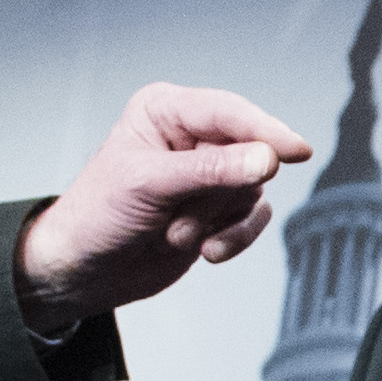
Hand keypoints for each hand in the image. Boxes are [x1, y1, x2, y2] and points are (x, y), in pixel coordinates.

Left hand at [16, 84, 319, 328]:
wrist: (86, 271)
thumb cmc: (98, 215)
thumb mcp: (150, 185)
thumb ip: (211, 170)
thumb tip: (267, 159)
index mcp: (166, 109)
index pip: (229, 113)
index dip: (265, 130)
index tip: (296, 151)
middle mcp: (192, 135)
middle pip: (247, 154)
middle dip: (218, 195)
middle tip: (180, 216)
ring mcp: (209, 173)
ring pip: (252, 189)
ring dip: (217, 221)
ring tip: (176, 234)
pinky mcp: (221, 208)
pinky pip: (254, 218)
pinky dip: (234, 238)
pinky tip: (206, 250)